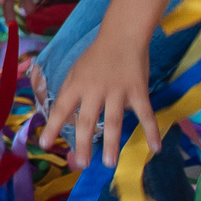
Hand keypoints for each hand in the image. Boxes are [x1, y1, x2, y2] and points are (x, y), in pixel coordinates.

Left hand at [38, 37, 161, 170]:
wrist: (122, 35)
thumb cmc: (96, 56)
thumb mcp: (76, 71)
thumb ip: (71, 94)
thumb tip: (64, 120)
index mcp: (76, 85)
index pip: (61, 108)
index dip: (52, 126)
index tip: (44, 144)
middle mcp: (94, 89)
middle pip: (87, 120)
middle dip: (82, 144)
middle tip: (81, 164)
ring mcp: (117, 91)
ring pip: (113, 121)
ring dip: (111, 143)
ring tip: (108, 163)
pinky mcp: (137, 90)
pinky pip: (145, 114)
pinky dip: (152, 131)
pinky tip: (155, 148)